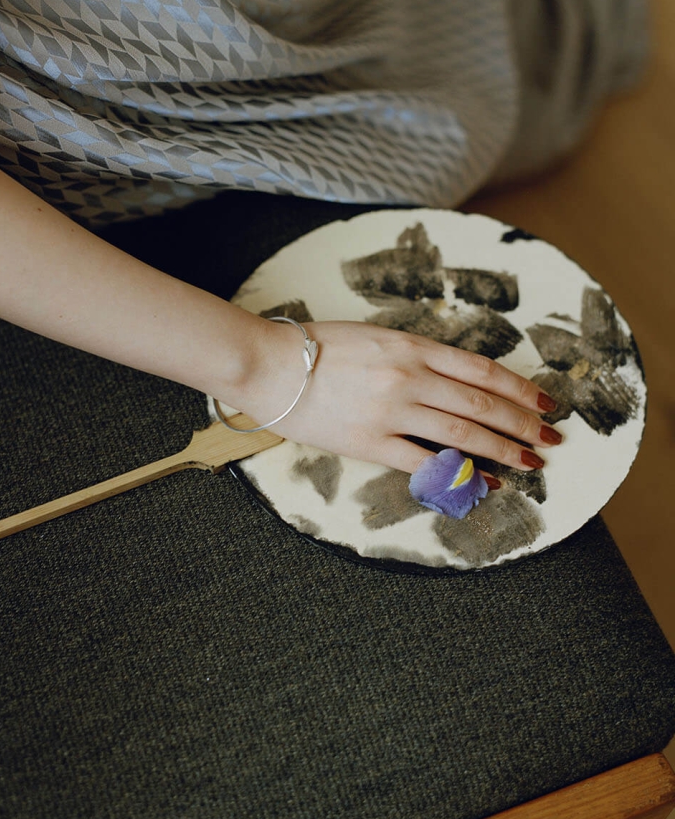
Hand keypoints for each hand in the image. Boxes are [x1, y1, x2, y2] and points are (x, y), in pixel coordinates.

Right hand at [236, 318, 559, 474]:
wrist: (268, 365)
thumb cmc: (316, 347)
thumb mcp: (374, 336)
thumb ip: (414, 355)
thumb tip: (454, 380)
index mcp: (411, 346)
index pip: (481, 370)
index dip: (519, 388)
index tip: (545, 403)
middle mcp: (409, 377)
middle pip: (481, 404)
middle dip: (523, 424)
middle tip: (550, 440)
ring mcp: (391, 411)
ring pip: (463, 434)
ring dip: (503, 450)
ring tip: (530, 462)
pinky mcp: (370, 443)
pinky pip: (425, 462)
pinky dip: (459, 473)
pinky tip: (484, 482)